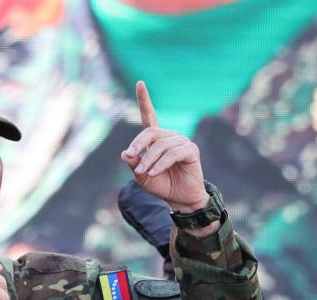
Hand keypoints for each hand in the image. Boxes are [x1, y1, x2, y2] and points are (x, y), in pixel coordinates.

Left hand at [121, 81, 209, 211]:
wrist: (179, 199)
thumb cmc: (161, 185)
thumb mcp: (141, 176)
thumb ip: (134, 164)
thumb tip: (125, 153)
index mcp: (156, 138)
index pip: (149, 116)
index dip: (144, 100)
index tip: (140, 83)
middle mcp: (169, 136)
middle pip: (150, 132)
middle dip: (138, 144)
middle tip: (131, 156)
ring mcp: (181, 142)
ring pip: (160, 146)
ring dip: (149, 160)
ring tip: (143, 173)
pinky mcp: (191, 151)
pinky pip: (172, 154)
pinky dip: (161, 164)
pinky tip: (153, 173)